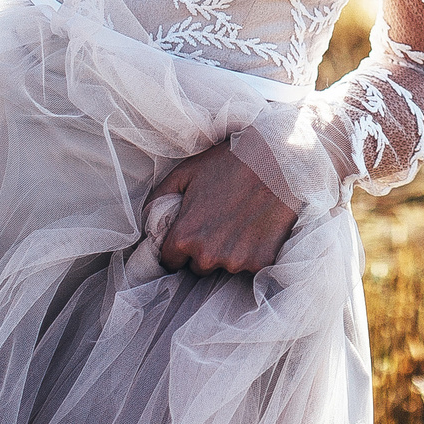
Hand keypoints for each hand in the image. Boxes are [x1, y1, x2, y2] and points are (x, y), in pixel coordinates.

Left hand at [149, 142, 299, 276]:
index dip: (178, 248)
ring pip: (226, 266)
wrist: (278, 156)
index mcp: (185, 236)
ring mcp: (238, 261)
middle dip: (204, 250)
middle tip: (219, 222)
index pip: (170, 262)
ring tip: (241, 221)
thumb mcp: (186, 172)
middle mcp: (208, 255)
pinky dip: (254, 252)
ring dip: (230, 251)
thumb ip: (158, 200)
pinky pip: (251, 265)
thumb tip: (146, 221)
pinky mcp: (263, 261)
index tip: (190, 233)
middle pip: (199, 267)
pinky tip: (258, 227)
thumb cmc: (229, 161)